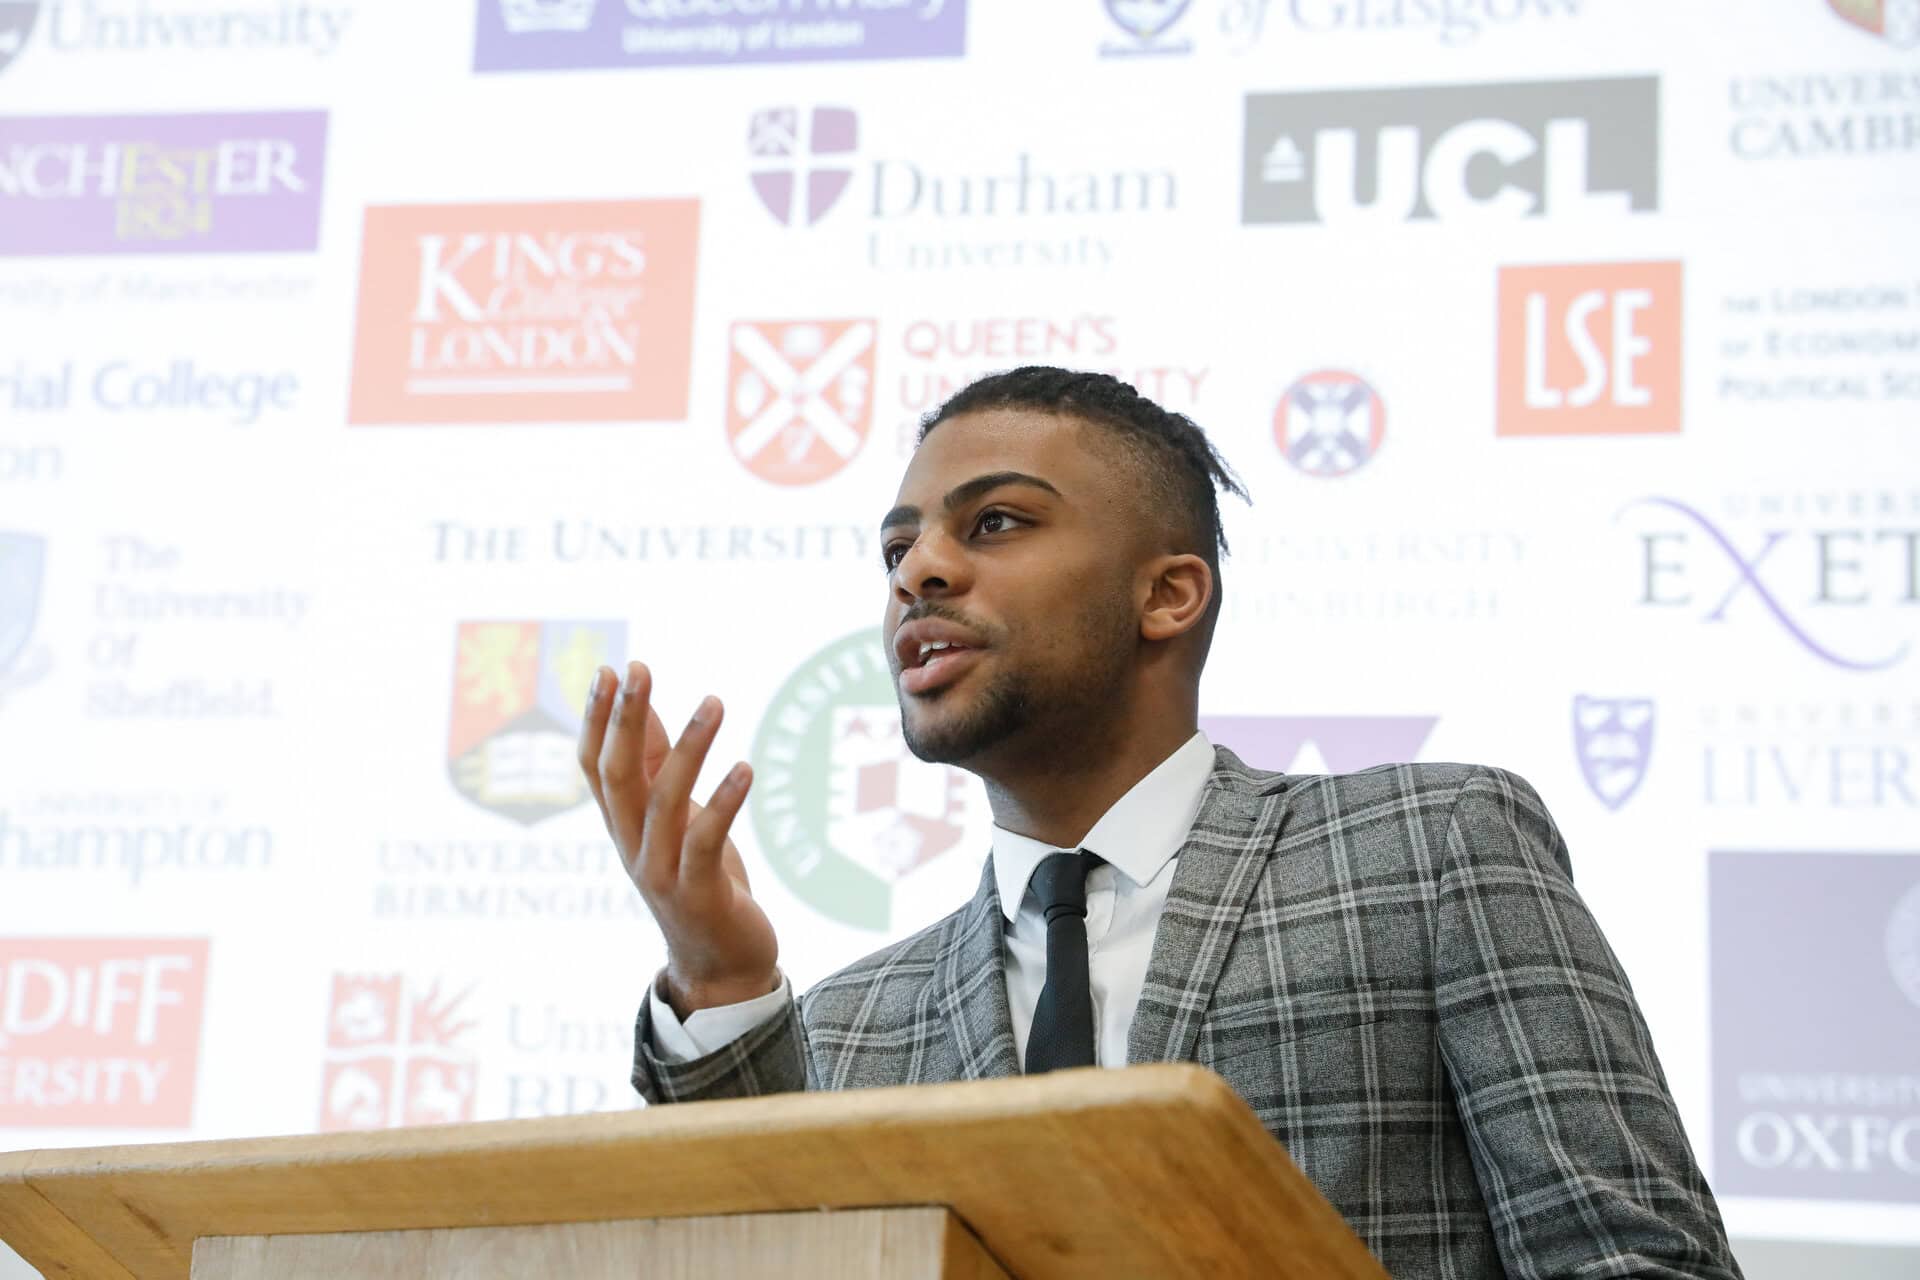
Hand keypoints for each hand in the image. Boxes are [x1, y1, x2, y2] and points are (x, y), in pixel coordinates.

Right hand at [579, 661, 778, 1017]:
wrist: (722, 966)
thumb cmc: (699, 881)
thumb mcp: (676, 818)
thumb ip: (658, 765)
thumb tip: (644, 705)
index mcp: (623, 827)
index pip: (595, 766)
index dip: (599, 720)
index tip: (610, 669)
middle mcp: (632, 847)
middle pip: (617, 776)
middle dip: (624, 720)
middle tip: (638, 669)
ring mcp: (661, 872)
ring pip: (664, 802)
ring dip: (688, 748)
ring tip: (715, 702)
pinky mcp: (699, 892)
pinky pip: (706, 841)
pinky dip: (725, 803)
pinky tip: (746, 768)